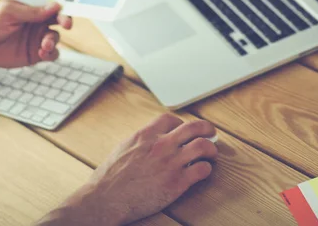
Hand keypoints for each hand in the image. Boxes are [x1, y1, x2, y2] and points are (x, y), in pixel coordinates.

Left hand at [0, 0, 71, 68]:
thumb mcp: (7, 12)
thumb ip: (31, 11)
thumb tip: (55, 5)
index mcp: (31, 7)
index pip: (52, 5)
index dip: (62, 8)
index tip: (64, 11)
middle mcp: (37, 22)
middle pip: (59, 20)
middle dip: (65, 21)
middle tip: (66, 25)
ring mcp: (36, 38)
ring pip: (56, 38)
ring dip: (54, 40)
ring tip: (44, 45)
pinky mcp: (34, 54)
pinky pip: (51, 54)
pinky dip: (51, 53)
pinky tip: (42, 53)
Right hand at [39, 114, 217, 225]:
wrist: (106, 198)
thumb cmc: (110, 177)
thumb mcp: (124, 147)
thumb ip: (141, 140)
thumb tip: (149, 138)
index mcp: (146, 134)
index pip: (172, 119)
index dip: (182, 123)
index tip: (185, 129)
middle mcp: (162, 144)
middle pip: (194, 127)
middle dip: (206, 128)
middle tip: (210, 133)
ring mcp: (171, 162)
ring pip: (203, 146)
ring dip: (211, 149)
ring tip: (212, 154)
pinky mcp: (177, 182)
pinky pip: (202, 170)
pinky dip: (207, 169)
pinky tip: (203, 171)